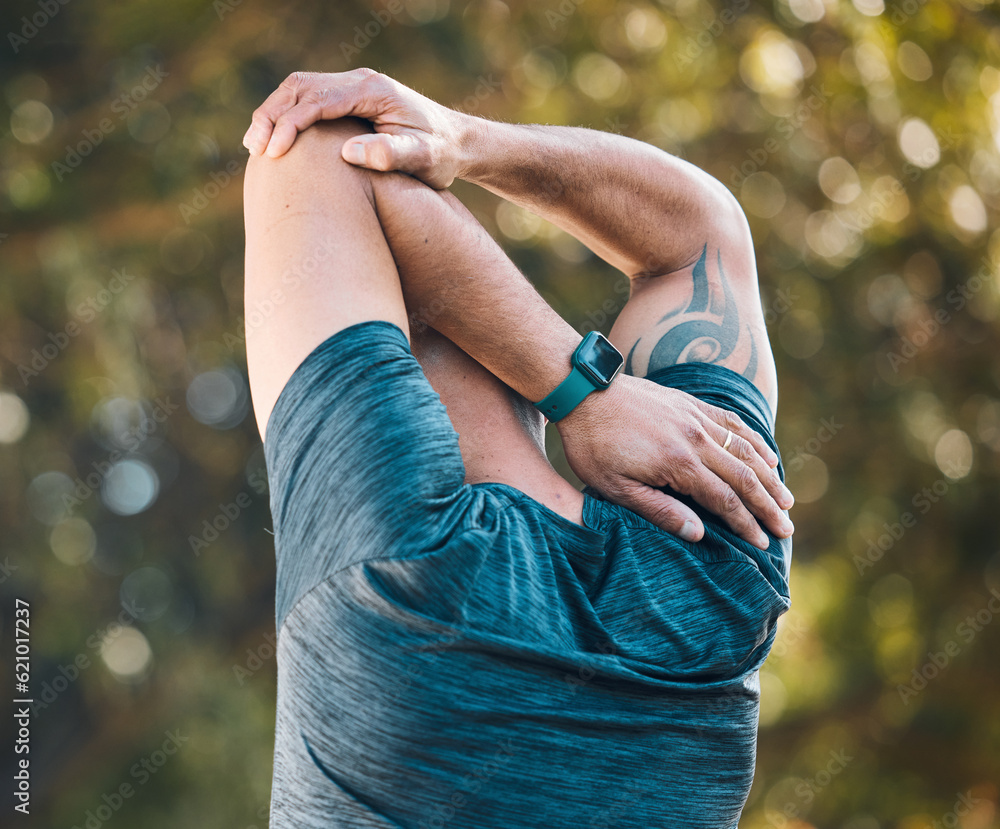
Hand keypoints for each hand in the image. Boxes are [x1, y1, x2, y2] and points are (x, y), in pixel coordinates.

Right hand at [242, 68, 466, 188]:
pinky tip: (274, 141)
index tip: (275, 153)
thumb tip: (348, 152)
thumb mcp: (424, 159)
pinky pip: (308, 99)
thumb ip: (390, 155)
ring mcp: (353, 88)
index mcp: (374, 91)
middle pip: (301, 87)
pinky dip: (285, 115)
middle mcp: (360, 82)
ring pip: (299, 89)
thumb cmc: (442, 155)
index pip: (319, 100)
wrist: (458, 143)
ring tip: (256, 147)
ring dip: (273, 113)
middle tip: (256, 150)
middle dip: (272, 116)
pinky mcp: (349, 100)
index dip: (292, 124)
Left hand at [556, 374, 793, 549]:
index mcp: (678, 464)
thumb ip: (659, 511)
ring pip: (745, 450)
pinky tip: (768, 457)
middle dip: (768, 506)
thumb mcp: (616, 488)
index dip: (746, 524)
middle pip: (745, 477)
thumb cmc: (594, 446)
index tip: (762, 544)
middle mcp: (696, 439)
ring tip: (787, 500)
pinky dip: (755, 441)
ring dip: (770, 478)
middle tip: (786, 529)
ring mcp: (696, 418)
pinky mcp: (691, 404)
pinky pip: (733, 423)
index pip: (725, 501)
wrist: (584, 392)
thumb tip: (699, 534)